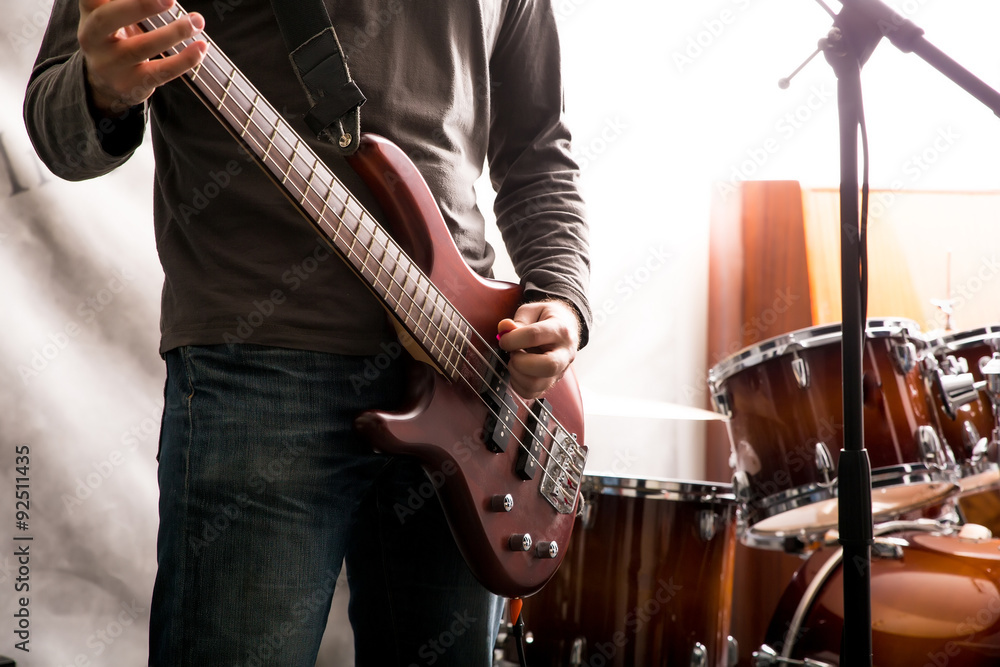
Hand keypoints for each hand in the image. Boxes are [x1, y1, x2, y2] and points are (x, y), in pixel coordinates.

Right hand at [78, 0, 206, 115]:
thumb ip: (125, 2)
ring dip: (173, 33)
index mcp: (89, 13)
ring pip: (140, 48)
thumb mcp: (111, 15)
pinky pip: (160, 72)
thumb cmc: (115, 37)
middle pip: (108, 19)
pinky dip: (184, 60)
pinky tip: (201, 47)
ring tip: (196, 21)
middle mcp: (92, 38)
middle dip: (139, 5)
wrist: (106, 83)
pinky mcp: (130, 85)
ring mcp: (110, 65)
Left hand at [497, 300, 580, 399]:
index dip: (512, 338)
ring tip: (515, 361)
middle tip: (513, 353)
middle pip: (548, 366)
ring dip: (517, 374)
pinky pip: (533, 393)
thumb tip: (504, 328)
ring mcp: (561, 371)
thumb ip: (518, 320)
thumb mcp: (533, 310)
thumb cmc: (547, 318)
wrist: (566, 327)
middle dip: (521, 362)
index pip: (534, 335)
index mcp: (560, 330)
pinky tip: (518, 371)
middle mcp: (565, 353)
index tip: (504, 339)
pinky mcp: (552, 382)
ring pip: (539, 384)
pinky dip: (518, 384)